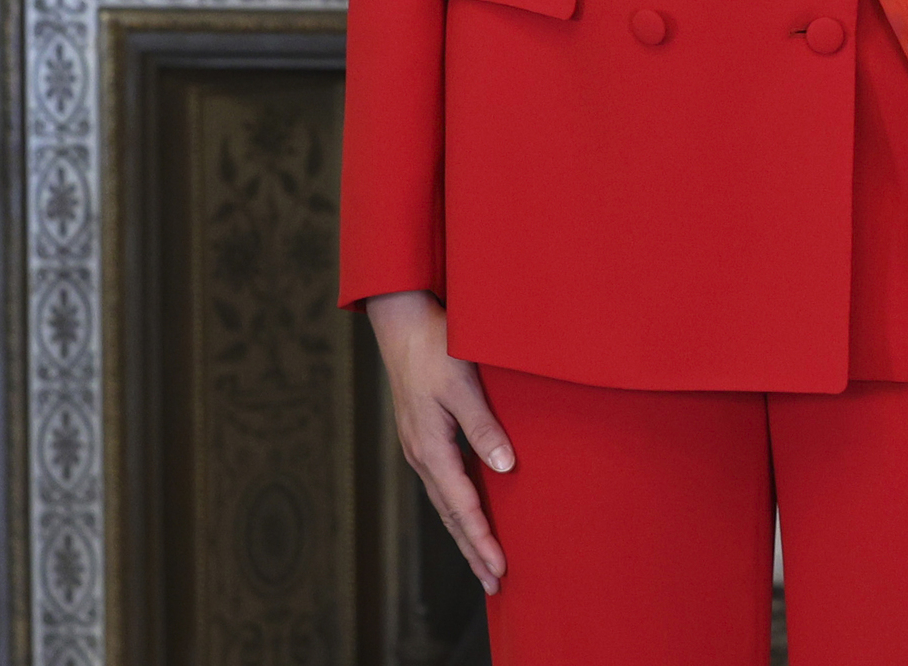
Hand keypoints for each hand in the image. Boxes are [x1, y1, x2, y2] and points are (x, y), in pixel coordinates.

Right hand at [364, 291, 513, 593]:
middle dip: (473, 551)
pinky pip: (442, 485)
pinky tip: (469, 515)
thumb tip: (505, 469)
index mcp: (430, 448)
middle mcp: (421, 455)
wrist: (402, 322)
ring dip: (465, 534)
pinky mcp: (423, 437)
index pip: (462, 506)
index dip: (482, 540)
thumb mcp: (462, 384)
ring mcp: (419, 448)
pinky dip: (457, 509)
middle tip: (495, 585)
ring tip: (484, 563)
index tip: (501, 569)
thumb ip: (484, 426)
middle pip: (450, 516)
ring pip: (445, 503)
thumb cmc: (435, 347)